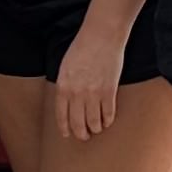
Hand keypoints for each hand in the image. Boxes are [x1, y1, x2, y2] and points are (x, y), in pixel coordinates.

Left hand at [53, 23, 124, 141]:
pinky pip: (108, 114)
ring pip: (94, 123)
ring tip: (97, 128)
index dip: (65, 128)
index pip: (61, 116)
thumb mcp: (66, 66)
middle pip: (78, 124)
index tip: (67, 134)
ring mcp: (94, 94)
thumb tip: (68, 103)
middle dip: (81, 134)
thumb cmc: (82, 46)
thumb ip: (65, 85)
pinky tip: (107, 119)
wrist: (102, 35)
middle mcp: (77, 93)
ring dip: (95, 129)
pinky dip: (108, 120)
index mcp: (63, 86)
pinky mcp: (109, 92)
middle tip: (85, 135)